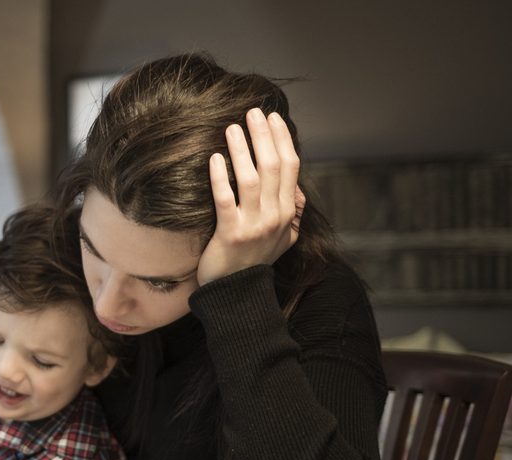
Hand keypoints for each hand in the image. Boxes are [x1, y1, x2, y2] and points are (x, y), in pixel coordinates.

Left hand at [198, 108, 306, 284]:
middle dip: (263, 136)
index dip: (282, 140)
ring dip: (241, 149)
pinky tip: (215, 158)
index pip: (290, 167)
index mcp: (287, 212)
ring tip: (231, 128)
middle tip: (252, 112)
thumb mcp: (284, 238)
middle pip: (272, 166)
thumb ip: (292, 213)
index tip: (273, 119)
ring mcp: (253, 225)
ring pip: (250, 178)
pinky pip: (225, 199)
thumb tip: (297, 189)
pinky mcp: (230, 234)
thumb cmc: (255, 260)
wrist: (237, 293)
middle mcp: (275, 216)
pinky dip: (220, 177)